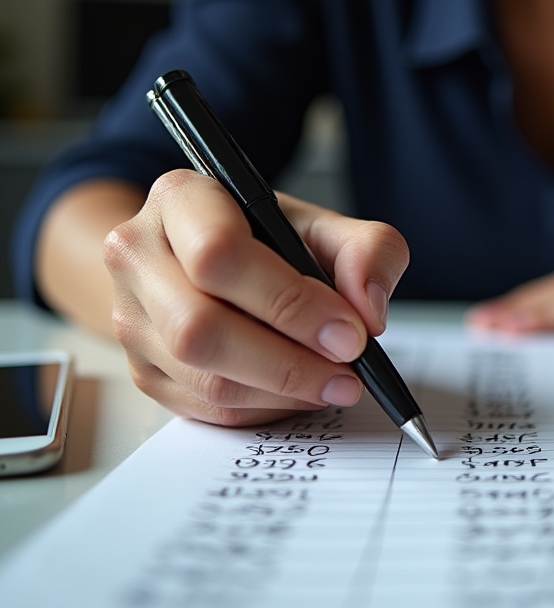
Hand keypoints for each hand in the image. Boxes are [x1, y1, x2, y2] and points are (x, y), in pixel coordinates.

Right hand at [102, 169, 408, 425]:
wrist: (211, 260)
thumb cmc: (269, 239)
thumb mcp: (327, 226)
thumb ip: (368, 251)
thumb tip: (366, 311)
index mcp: (180, 199)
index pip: (218, 253)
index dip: (289, 300)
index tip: (348, 330)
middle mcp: (137, 255)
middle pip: (200, 327)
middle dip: (289, 360)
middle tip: (348, 368)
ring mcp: (130, 318)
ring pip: (204, 377)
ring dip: (282, 391)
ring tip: (334, 382)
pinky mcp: (143, 370)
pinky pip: (205, 408)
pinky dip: (264, 408)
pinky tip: (299, 391)